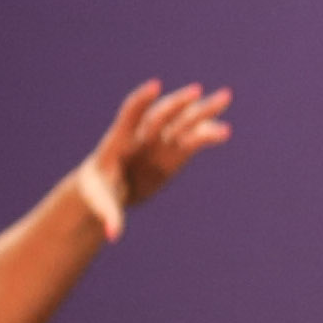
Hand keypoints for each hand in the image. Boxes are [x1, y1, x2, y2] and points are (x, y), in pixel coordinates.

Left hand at [62, 80, 235, 237]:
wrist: (107, 189)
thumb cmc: (96, 192)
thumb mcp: (100, 203)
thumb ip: (109, 215)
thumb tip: (112, 236)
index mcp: (119, 141)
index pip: (130, 116)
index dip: (141, 101)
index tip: (155, 86)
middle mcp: (142, 136)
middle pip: (162, 115)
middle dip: (179, 103)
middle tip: (198, 91)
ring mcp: (159, 142)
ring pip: (182, 122)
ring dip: (202, 110)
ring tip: (226, 96)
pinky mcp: (173, 152)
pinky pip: (192, 140)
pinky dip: (207, 134)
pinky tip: (224, 131)